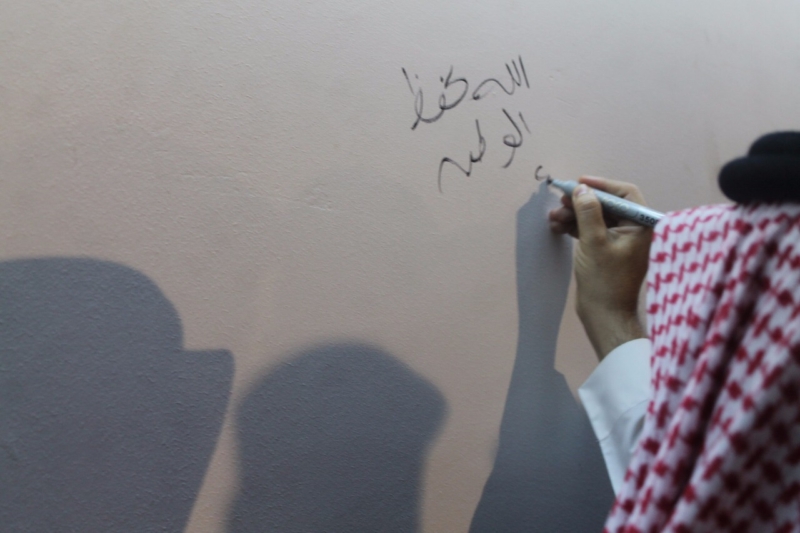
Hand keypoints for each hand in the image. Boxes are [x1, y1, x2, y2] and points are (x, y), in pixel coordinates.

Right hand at [548, 176, 651, 359]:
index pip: (625, 194)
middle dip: (582, 202)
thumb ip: (588, 212)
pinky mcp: (608, 249)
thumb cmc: (604, 280)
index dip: (602, 185)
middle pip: (608, 204)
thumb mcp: (594, 242)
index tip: (579, 182)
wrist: (604, 314)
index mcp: (643, 226)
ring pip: (597, 217)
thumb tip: (581, 189)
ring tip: (554, 217)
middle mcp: (636, 230)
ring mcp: (622, 240)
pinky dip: (576, 226)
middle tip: (561, 201)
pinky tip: (557, 226)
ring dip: (575, 215)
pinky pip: (592, 230)